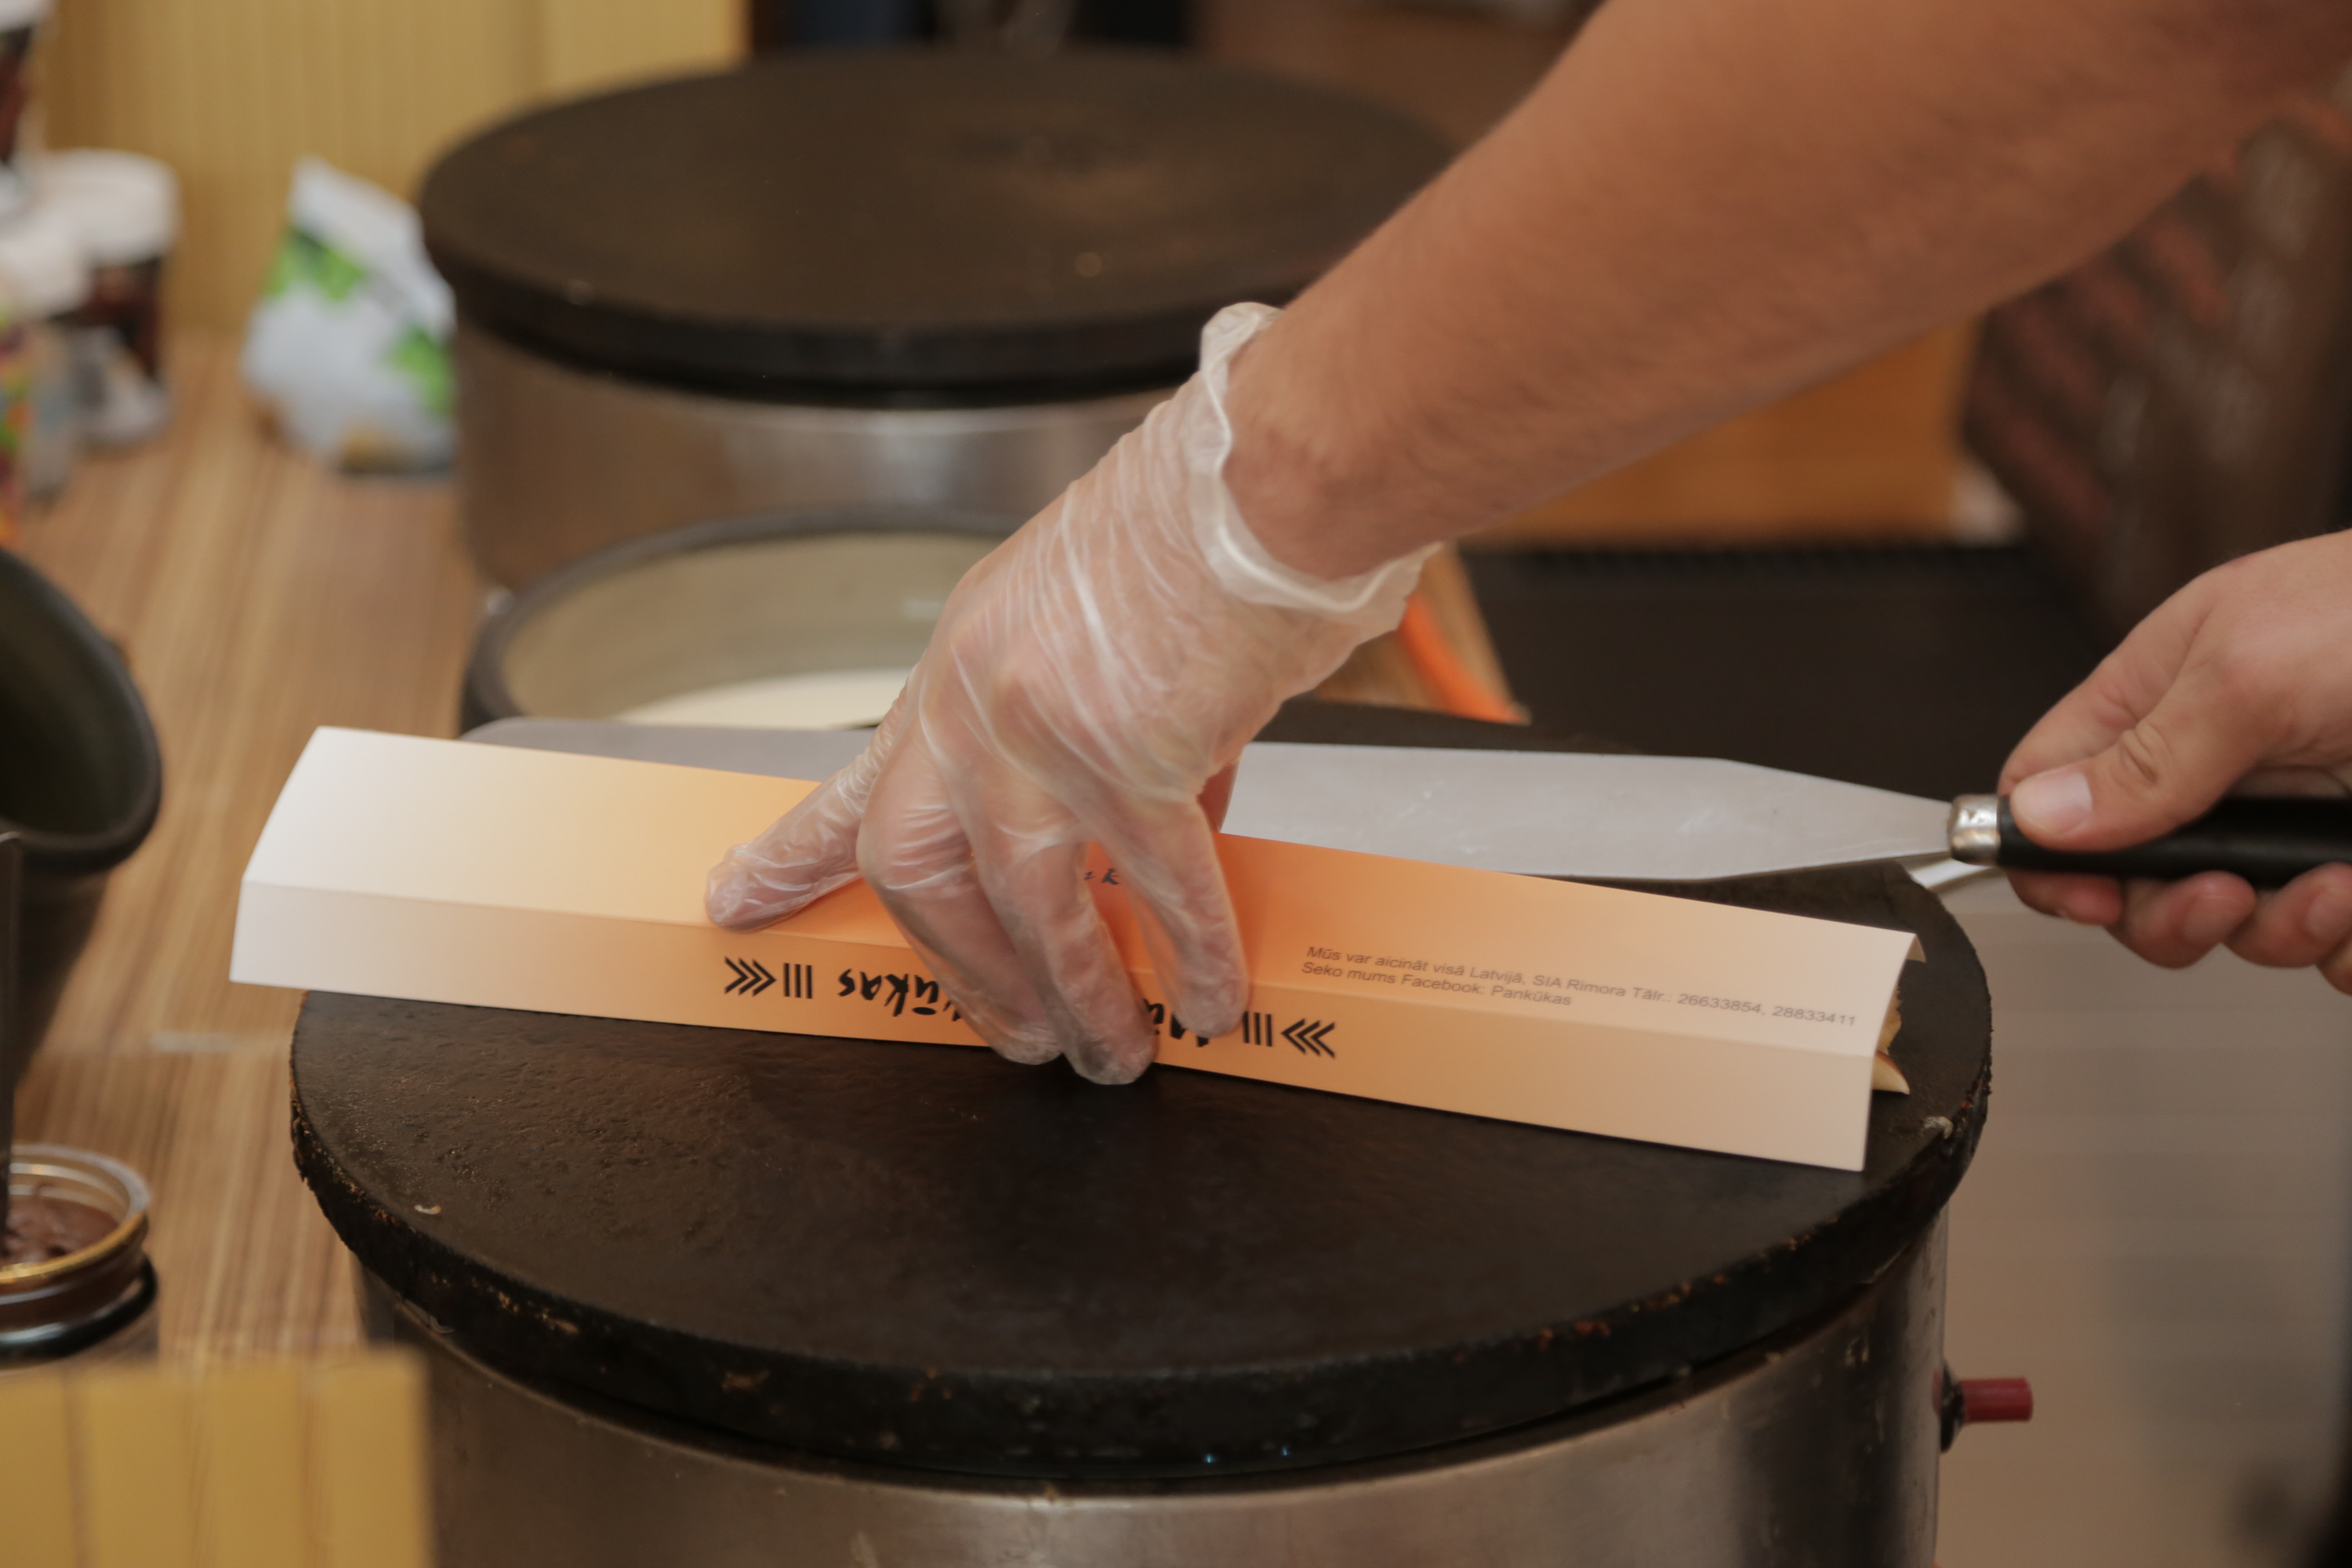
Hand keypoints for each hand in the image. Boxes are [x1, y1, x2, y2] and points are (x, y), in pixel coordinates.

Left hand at [705, 306, 1428, 1082]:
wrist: (1268, 476)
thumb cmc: (1202, 525)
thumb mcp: (1100, 625)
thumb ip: (1099, 736)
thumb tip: (1146, 839)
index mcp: (965, 663)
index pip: (858, 780)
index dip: (792, 852)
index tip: (737, 897)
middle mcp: (980, 700)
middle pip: (916, 871)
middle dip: (963, 972)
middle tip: (1011, 1035)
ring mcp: (1042, 731)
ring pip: (1027, 908)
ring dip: (1076, 994)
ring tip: (1112, 1053)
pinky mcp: (1131, 753)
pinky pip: (1160, 889)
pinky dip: (1193, 953)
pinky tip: (1215, 994)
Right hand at [1999, 531, 2351, 988]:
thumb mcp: (2251, 671)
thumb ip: (2142, 755)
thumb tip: (2040, 816)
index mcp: (2163, 694)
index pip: (2051, 787)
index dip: (2049, 853)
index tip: (2082, 894)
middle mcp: (2220, 765)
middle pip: (2134, 882)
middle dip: (2173, 912)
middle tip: (2220, 897)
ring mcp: (2293, 821)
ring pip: (2234, 927)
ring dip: (2280, 928)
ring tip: (2334, 887)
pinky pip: (2323, 945)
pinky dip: (2343, 942)